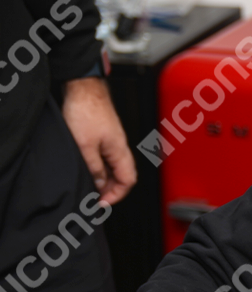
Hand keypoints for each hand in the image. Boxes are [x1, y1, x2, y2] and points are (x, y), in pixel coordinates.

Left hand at [62, 77, 136, 204]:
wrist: (84, 88)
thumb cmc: (86, 111)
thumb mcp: (84, 146)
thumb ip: (94, 168)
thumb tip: (99, 184)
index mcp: (120, 151)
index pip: (128, 181)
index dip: (116, 196)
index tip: (102, 203)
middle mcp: (121, 147)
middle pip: (124, 176)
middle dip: (111, 190)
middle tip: (95, 198)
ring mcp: (114, 140)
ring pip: (115, 167)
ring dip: (105, 179)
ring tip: (92, 184)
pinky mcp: (106, 134)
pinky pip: (108, 157)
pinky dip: (101, 167)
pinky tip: (90, 167)